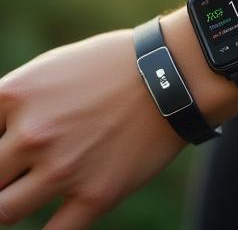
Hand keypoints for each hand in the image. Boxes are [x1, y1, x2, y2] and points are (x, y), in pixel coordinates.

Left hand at [0, 31, 183, 227]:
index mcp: (14, 96)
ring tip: (22, 198)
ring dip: (9, 206)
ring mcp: (64, 168)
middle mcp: (32, 134)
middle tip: (14, 174)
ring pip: (5, 212)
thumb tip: (0, 138)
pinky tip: (50, 220)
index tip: (5, 156)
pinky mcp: (96, 194)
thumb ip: (12, 105)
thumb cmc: (112, 67)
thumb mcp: (49, 70)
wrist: (176, 76)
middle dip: (0, 176)